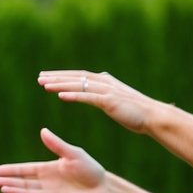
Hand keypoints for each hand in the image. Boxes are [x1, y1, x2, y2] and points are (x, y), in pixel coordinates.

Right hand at [0, 128, 106, 192]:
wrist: (103, 189)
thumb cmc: (90, 169)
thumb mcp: (73, 154)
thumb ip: (57, 145)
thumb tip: (42, 131)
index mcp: (48, 169)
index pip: (26, 169)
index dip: (11, 170)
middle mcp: (46, 182)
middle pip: (23, 181)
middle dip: (8, 181)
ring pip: (27, 192)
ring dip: (14, 190)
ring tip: (0, 188)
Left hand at [38, 70, 153, 132]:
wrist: (153, 116)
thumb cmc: (136, 111)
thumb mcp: (116, 100)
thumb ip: (104, 95)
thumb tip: (96, 93)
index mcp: (105, 82)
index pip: (79, 76)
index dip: (62, 76)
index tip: (47, 76)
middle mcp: (104, 82)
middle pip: (75, 77)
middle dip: (56, 77)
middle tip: (39, 77)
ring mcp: (107, 91)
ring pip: (78, 85)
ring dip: (60, 84)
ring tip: (44, 84)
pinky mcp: (109, 101)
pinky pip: (87, 97)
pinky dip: (74, 95)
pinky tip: (61, 95)